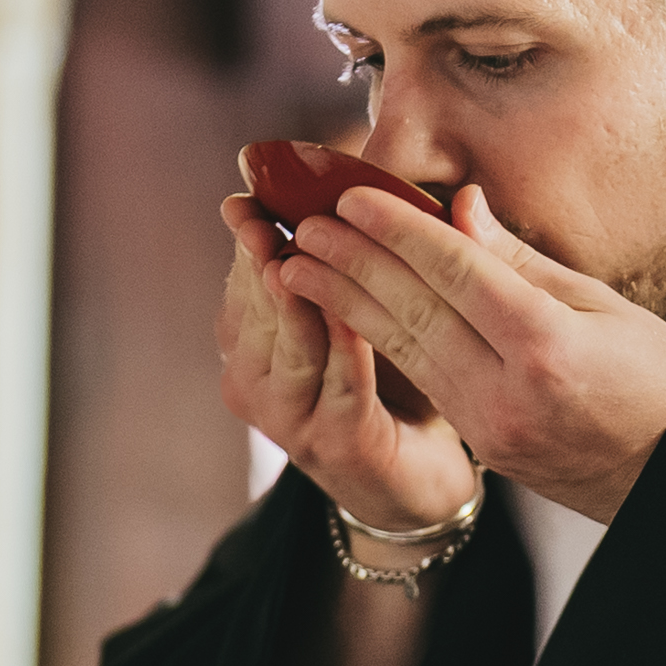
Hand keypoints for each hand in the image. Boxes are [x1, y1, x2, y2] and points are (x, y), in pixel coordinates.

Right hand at [215, 191, 477, 533]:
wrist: (419, 480)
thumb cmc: (394, 383)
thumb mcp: (368, 310)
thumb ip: (364, 254)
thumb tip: (410, 185)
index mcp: (257, 340)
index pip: (245, 277)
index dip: (246, 236)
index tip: (245, 197)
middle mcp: (258, 380)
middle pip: (256, 308)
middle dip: (259, 262)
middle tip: (262, 222)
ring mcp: (290, 418)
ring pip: (288, 348)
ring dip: (292, 306)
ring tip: (290, 264)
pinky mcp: (336, 445)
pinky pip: (339, 386)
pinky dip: (342, 350)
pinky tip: (350, 319)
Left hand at [270, 183, 665, 524]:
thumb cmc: (664, 385)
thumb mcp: (610, 309)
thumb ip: (524, 263)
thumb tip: (462, 208)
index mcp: (550, 347)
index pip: (457, 274)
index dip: (400, 230)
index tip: (353, 194)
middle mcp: (511, 391)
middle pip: (415, 311)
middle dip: (353, 260)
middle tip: (301, 219)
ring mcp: (491, 427)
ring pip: (406, 349)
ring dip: (346, 301)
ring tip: (298, 262)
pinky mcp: (482, 448)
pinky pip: (423, 380)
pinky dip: (380, 338)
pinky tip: (349, 310)